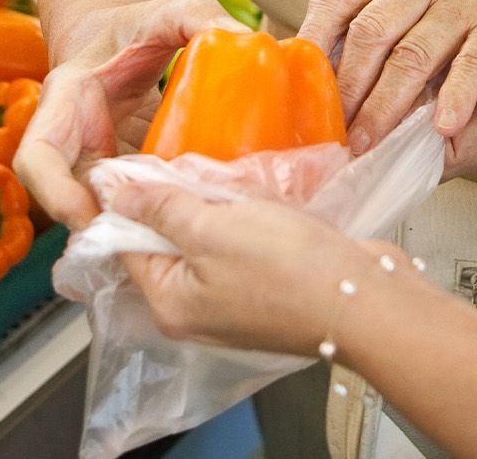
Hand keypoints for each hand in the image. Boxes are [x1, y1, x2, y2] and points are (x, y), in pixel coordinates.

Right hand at [13, 0, 246, 228]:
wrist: (123, 37)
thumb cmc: (134, 24)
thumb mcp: (165, 11)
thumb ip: (197, 14)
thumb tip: (241, 36)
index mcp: (66, 101)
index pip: (37, 157)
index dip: (54, 193)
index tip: (86, 213)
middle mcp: (73, 140)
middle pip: (68, 199)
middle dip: (103, 226)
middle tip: (147, 242)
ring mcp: (98, 161)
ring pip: (106, 207)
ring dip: (136, 226)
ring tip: (177, 239)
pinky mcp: (125, 172)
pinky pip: (137, 201)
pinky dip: (162, 214)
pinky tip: (197, 219)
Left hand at [114, 181, 377, 356]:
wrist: (362, 298)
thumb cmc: (287, 269)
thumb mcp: (211, 228)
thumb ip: (161, 209)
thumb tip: (114, 196)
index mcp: (170, 305)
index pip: (127, 247)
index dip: (125, 203)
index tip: (128, 164)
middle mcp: (196, 312)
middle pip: (166, 245)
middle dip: (174, 203)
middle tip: (183, 165)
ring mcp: (234, 304)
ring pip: (205, 244)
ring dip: (211, 210)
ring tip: (221, 179)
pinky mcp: (267, 291)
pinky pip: (238, 249)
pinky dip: (241, 222)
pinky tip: (252, 199)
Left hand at [298, 0, 476, 151]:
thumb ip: (376, 16)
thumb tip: (317, 71)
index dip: (314, 40)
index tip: (298, 84)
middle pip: (372, 31)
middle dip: (347, 87)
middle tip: (332, 129)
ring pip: (414, 54)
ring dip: (387, 105)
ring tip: (369, 142)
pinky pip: (472, 64)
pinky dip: (455, 98)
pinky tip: (442, 127)